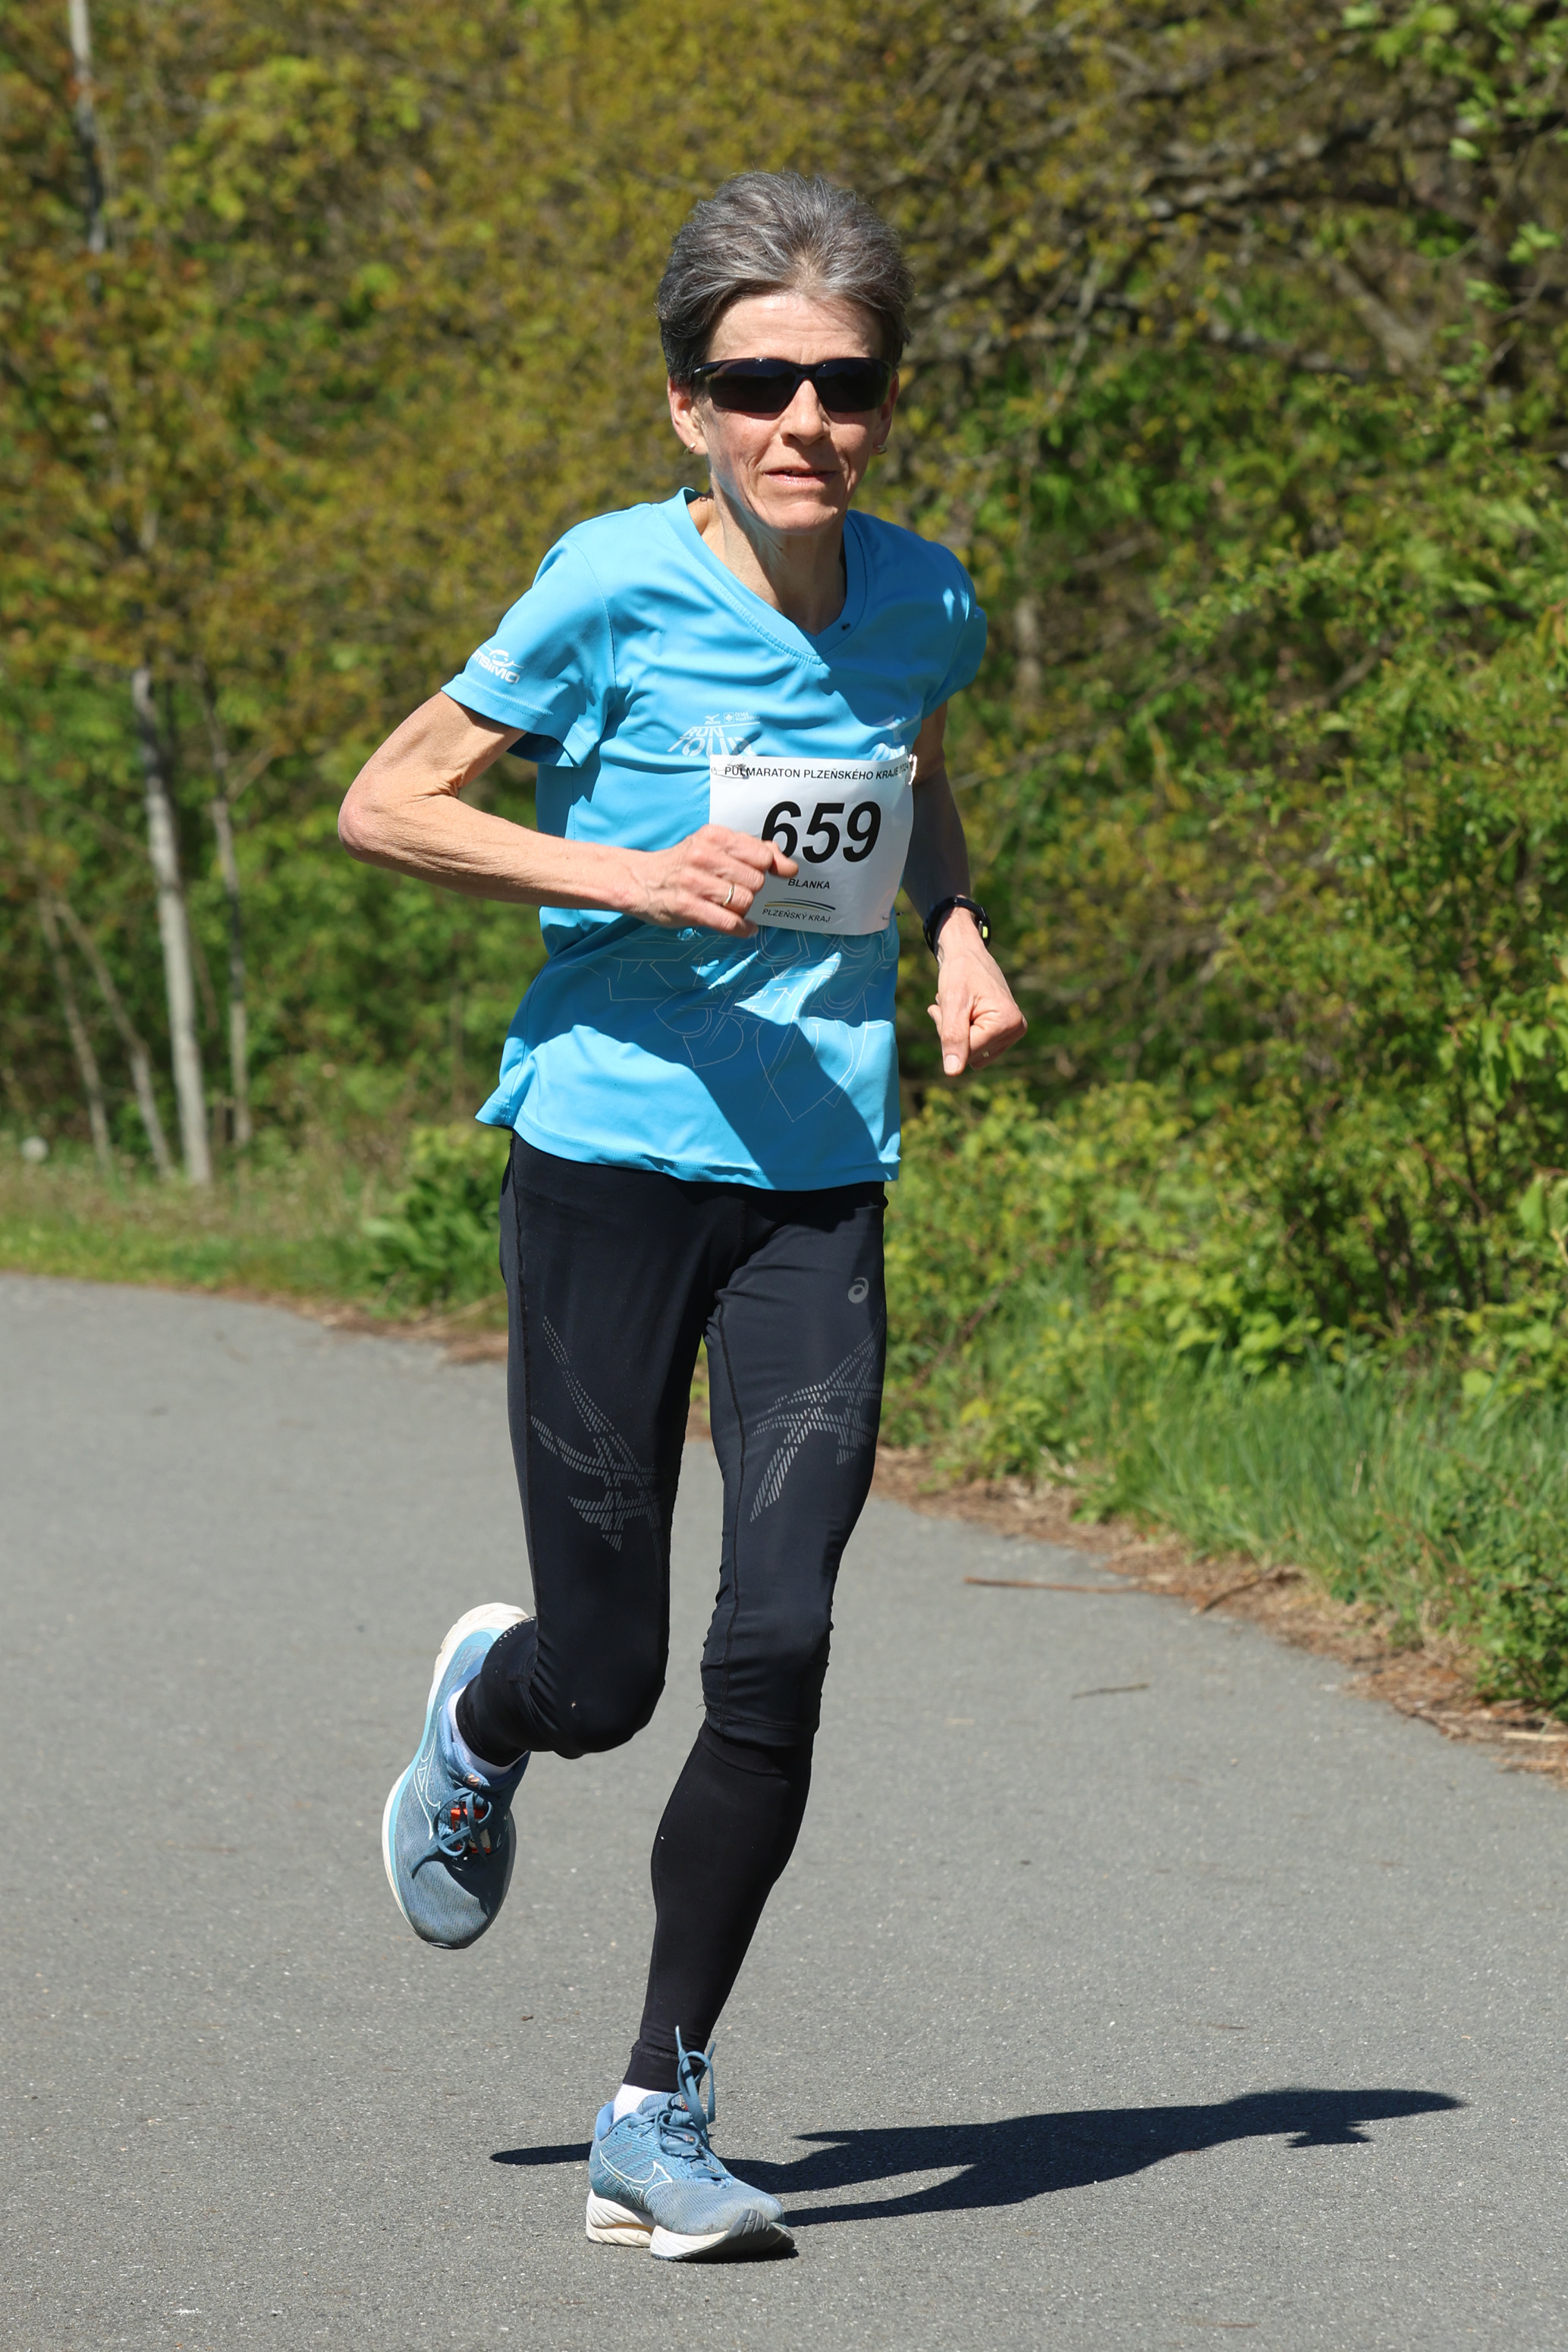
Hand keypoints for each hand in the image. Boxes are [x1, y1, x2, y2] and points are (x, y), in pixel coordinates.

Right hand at [631, 824, 797, 935]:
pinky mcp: (687, 907)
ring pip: (745, 901)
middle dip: (753, 890)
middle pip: (756, 881)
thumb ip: (751, 850)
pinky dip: (742, 928)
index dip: (767, 868)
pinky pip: (729, 922)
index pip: (761, 855)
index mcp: (714, 836)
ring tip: (732, 907)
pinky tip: (743, 927)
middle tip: (738, 891)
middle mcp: (704, 856)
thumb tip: (787, 865)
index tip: (764, 874)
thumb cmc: (683, 864)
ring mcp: (694, 882)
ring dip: (744, 909)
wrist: (640, 880)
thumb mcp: (714, 846)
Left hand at [927, 910, 1027, 1075]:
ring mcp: (1012, 1032)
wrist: (966, 953)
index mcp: (1008, 1023)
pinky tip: (962, 1012)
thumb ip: (952, 1037)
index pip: (968, 1052)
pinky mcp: (1005, 1032)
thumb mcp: (952, 1003)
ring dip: (955, 1033)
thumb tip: (952, 1072)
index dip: (948, 1034)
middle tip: (950, 1006)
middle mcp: (1016, 1030)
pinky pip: (976, 1048)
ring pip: (971, 1053)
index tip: (944, 1008)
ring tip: (957, 1008)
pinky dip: (962, 1032)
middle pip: (971, 1055)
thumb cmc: (959, 973)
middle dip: (952, 1033)